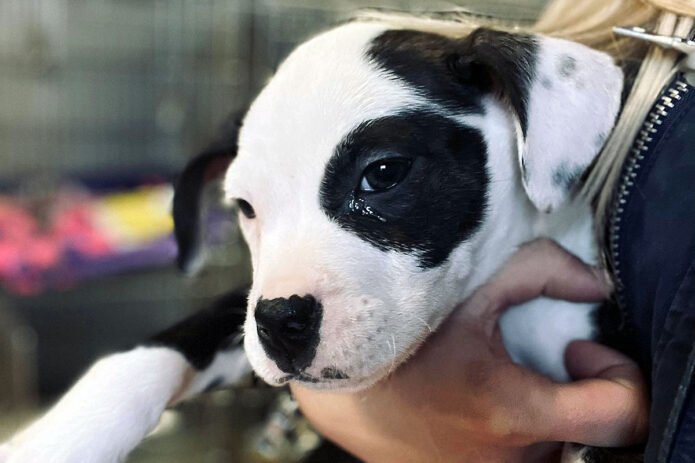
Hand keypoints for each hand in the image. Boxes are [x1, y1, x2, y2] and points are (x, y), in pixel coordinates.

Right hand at [291, 239, 648, 462]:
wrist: (339, 385)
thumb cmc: (398, 333)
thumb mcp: (469, 286)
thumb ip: (543, 271)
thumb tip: (595, 283)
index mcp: (511, 411)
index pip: (620, 415)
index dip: (616, 374)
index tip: (576, 349)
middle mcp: (507, 458)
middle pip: (588, 432)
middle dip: (578, 389)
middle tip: (543, 357)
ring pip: (554, 446)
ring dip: (547, 408)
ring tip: (503, 374)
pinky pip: (521, 455)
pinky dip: (519, 426)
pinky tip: (482, 396)